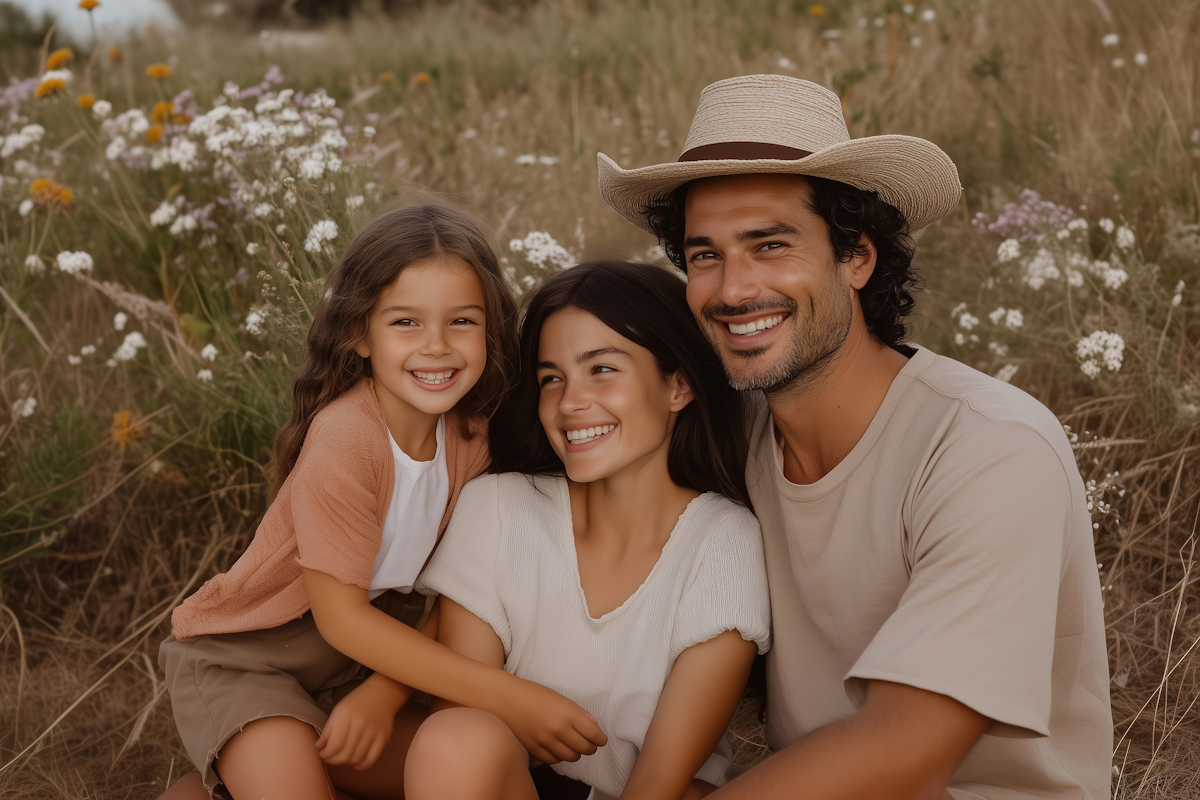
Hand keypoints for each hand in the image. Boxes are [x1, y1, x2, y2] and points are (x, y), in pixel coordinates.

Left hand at [316, 674, 408, 769]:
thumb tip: (319, 748)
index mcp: (346, 716)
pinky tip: (355, 760)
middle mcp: (361, 725)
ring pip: (356, 759)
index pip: (334, 745)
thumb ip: (328, 730)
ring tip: (342, 757)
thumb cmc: (356, 702)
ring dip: (345, 763)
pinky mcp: (384, 738)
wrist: (381, 694)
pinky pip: (370, 760)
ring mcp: (374, 733)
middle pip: (345, 755)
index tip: (323, 753)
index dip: (326, 754)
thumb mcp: (338, 711)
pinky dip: (360, 765)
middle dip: (333, 760)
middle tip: (330, 757)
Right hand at [490, 676, 607, 763]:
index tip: (601, 740)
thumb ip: (581, 714)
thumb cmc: (535, 694)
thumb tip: (595, 729)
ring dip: (576, 753)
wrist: (506, 698)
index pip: (594, 734)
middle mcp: (558, 729)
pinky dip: (560, 757)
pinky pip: (554, 760)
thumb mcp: (562, 699)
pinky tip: (559, 749)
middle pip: (585, 748)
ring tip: (574, 746)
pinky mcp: (534, 749)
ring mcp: (545, 741)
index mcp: (568, 713)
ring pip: (571, 757)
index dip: (601, 739)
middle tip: (590, 744)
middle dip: (591, 747)